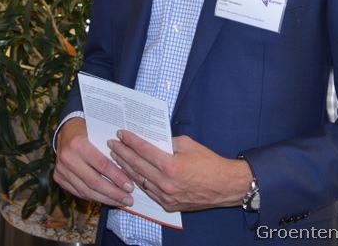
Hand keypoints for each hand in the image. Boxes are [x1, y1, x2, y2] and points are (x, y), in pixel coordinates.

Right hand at [53, 118, 134, 206]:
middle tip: (128, 200)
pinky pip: (79, 192)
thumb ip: (111, 153)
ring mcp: (61, 169)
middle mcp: (68, 158)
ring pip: (86, 191)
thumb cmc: (88, 132)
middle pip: (94, 182)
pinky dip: (94, 197)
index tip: (130, 187)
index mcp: (79, 144)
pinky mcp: (58, 178)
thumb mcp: (99, 136)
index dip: (117, 178)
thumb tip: (129, 175)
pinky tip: (105, 199)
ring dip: (105, 199)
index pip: (102, 165)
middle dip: (113, 193)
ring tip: (120, 202)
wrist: (66, 132)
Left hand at [107, 131, 251, 211]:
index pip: (143, 151)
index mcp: (171, 166)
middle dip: (122, 153)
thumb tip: (151, 139)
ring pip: (139, 180)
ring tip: (116, 156)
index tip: (120, 133)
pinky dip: (138, 180)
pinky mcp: (169, 205)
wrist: (225, 187)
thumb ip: (168, 142)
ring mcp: (166, 196)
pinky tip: (131, 173)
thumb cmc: (209, 163)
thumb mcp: (188, 144)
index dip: (130, 141)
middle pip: (137, 166)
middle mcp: (166, 183)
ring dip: (126, 167)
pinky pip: (148, 191)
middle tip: (112, 143)